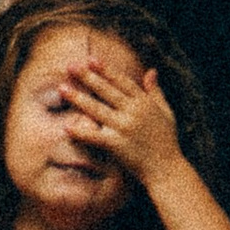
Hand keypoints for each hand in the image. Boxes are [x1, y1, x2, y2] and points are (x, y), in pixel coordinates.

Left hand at [58, 54, 182, 190]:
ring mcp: (124, 128)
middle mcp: (133, 112)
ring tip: (62, 88)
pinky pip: (95, 136)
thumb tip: (151, 70)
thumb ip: (156, 91)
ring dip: (78, 98)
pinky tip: (66, 126)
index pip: (121, 81)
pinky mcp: (117, 145)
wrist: (167, 170)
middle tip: (70, 66)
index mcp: (144, 102)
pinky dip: (81, 131)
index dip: (106, 70)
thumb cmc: (167, 141)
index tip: (91, 59)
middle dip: (87, 77)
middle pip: (106, 90)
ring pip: (97, 109)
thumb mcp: (166, 112)